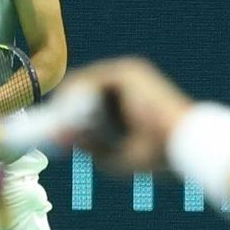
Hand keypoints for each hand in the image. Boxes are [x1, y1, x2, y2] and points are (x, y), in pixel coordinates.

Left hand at [56, 57, 193, 172]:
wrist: (184, 143)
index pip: (92, 104)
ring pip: (82, 85)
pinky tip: (64, 115)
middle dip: (63, 109)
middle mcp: (129, 83)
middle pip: (84, 91)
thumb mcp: (116, 157)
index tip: (55, 133)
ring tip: (54, 126)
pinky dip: (72, 97)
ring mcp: (128, 73)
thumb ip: (90, 147)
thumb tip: (61, 140)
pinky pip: (88, 80)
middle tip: (46, 128)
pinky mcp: (126, 72)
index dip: (71, 117)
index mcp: (132, 101)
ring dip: (65, 105)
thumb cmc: (158, 155)